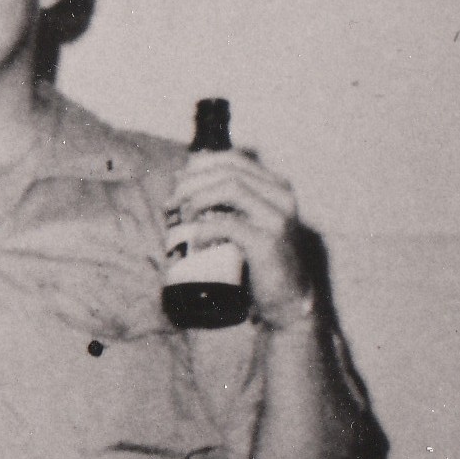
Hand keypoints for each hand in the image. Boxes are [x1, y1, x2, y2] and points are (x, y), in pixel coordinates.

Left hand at [167, 148, 314, 320]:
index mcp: (275, 187)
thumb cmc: (258, 262)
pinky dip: (205, 228)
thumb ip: (226, 206)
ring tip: (181, 216)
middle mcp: (281, 196)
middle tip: (172, 203)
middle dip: (193, 183)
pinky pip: (229, 224)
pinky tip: (194, 239)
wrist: (287, 298)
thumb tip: (184, 186)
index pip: (235, 160)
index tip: (178, 181)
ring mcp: (277, 218)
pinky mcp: (268, 242)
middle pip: (229, 172)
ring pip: (231, 189)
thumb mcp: (245, 225)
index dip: (202, 165)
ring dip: (198, 199)